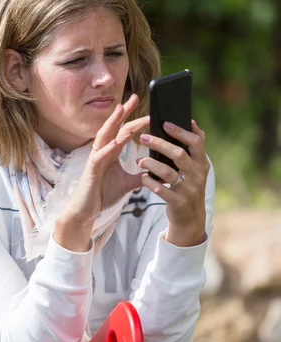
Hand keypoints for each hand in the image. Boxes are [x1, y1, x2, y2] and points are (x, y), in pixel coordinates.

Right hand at [59, 93, 148, 228]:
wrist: (86, 211)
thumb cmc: (102, 194)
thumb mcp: (127, 184)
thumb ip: (140, 176)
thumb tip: (157, 173)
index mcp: (111, 152)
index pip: (123, 131)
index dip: (133, 118)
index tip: (146, 108)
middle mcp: (102, 152)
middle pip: (113, 127)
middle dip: (123, 112)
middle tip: (134, 97)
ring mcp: (95, 160)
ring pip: (104, 136)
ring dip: (113, 123)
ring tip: (121, 110)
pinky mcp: (90, 171)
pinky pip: (98, 157)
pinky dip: (107, 149)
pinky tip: (116, 143)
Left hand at [137, 120, 209, 246]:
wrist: (190, 218)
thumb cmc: (189, 187)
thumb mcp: (197, 168)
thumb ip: (195, 147)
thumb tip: (191, 122)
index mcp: (202, 163)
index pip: (196, 142)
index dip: (181, 132)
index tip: (165, 123)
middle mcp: (198, 175)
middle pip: (179, 154)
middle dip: (160, 144)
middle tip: (144, 138)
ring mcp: (189, 190)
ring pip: (168, 172)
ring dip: (151, 164)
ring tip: (139, 160)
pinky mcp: (178, 203)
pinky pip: (160, 190)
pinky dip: (149, 182)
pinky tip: (142, 177)